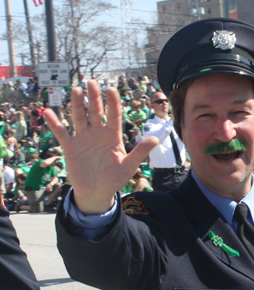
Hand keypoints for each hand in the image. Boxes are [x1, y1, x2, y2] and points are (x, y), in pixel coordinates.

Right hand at [44, 80, 158, 214]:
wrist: (97, 192)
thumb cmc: (114, 179)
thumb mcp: (129, 166)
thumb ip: (140, 152)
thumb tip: (155, 139)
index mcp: (113, 136)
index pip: (113, 116)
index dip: (112, 103)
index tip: (111, 89)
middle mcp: (98, 134)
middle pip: (96, 112)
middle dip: (94, 97)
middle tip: (91, 82)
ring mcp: (83, 139)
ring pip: (79, 118)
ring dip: (77, 105)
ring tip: (76, 90)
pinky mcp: (71, 147)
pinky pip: (61, 133)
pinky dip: (54, 123)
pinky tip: (48, 112)